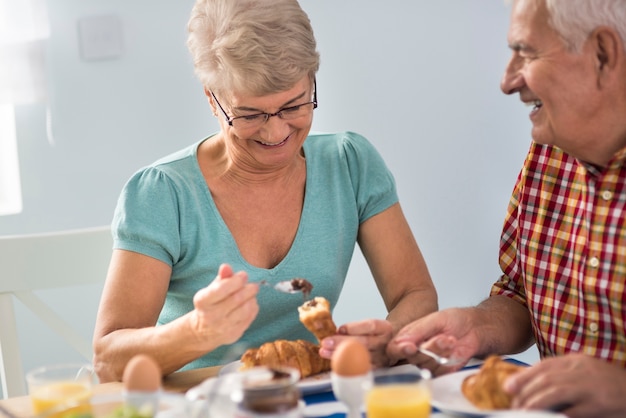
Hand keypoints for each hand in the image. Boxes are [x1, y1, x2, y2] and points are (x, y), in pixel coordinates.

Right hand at [190, 263, 258, 348]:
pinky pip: (249, 318)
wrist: (203, 332)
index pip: (221, 289)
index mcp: (203, 301)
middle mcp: (211, 316)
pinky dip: (253, 308)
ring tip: (251, 295)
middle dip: (248, 289)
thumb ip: (221, 278)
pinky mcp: (233, 334)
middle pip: (236, 299)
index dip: (235, 280)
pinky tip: (250, 304)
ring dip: (252, 299)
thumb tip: (226, 266)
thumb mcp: (211, 290)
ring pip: (246, 309)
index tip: (243, 275)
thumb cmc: (210, 304)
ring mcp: (223, 327)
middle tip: (253, 285)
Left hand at [320, 319, 393, 367]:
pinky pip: (360, 369)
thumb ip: (354, 328)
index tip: (338, 329)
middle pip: (364, 342)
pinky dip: (346, 366)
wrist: (394, 345)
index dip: (353, 328)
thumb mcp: (370, 326)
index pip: (370, 326)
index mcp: (384, 328)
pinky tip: (334, 363)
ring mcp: (383, 358)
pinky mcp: (378, 369)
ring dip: (340, 354)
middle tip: (326, 342)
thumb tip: (333, 331)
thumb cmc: (376, 334)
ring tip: (324, 352)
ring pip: (360, 357)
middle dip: (342, 342)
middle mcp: (386, 343)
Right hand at [386, 308, 477, 374]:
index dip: (400, 350)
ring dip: (440, 352)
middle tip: (442, 338)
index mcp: (409, 337)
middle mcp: (415, 351)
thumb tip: (401, 341)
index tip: (411, 347)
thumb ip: (418, 330)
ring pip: (426, 365)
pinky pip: (439, 372)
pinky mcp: (440, 370)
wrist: (474, 328)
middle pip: (412, 358)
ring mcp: (427, 361)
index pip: (395, 349)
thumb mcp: (435, 319)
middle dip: (429, 348)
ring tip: (450, 340)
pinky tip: (454, 350)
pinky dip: (447, 361)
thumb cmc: (454, 319)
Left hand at [505, 353, 625, 416]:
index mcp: (577, 361)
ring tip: (523, 412)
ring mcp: (591, 388)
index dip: (523, 376)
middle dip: (526, 393)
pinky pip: (572, 411)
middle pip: (546, 379)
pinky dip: (556, 415)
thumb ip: (561, 375)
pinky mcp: (599, 405)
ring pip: (555, 392)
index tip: (507, 387)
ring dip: (535, 404)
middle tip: (514, 405)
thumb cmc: (607, 386)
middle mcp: (582, 371)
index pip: (544, 366)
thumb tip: (528, 385)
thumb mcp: (584, 372)